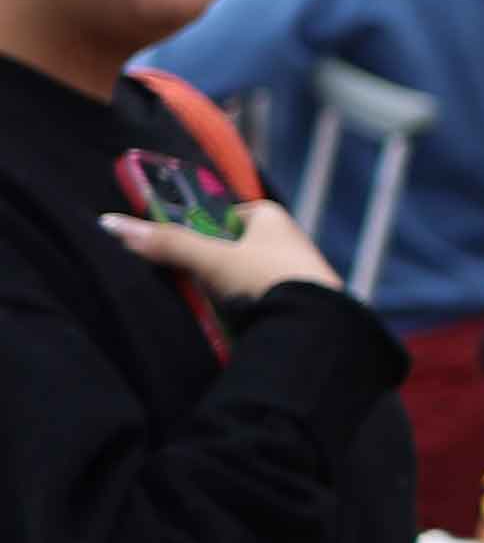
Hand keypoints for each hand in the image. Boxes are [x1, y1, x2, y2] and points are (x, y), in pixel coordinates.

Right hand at [99, 197, 338, 310]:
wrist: (314, 326)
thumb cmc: (265, 278)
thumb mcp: (209, 258)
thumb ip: (165, 243)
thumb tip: (111, 224)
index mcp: (271, 218)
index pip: (224, 216)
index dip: (199, 231)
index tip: (180, 249)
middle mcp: (287, 240)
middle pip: (231, 249)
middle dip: (210, 267)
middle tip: (192, 283)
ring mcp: (296, 273)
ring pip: (243, 279)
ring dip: (225, 293)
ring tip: (213, 307)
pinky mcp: (299, 303)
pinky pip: (258, 302)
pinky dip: (242, 311)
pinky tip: (233, 323)